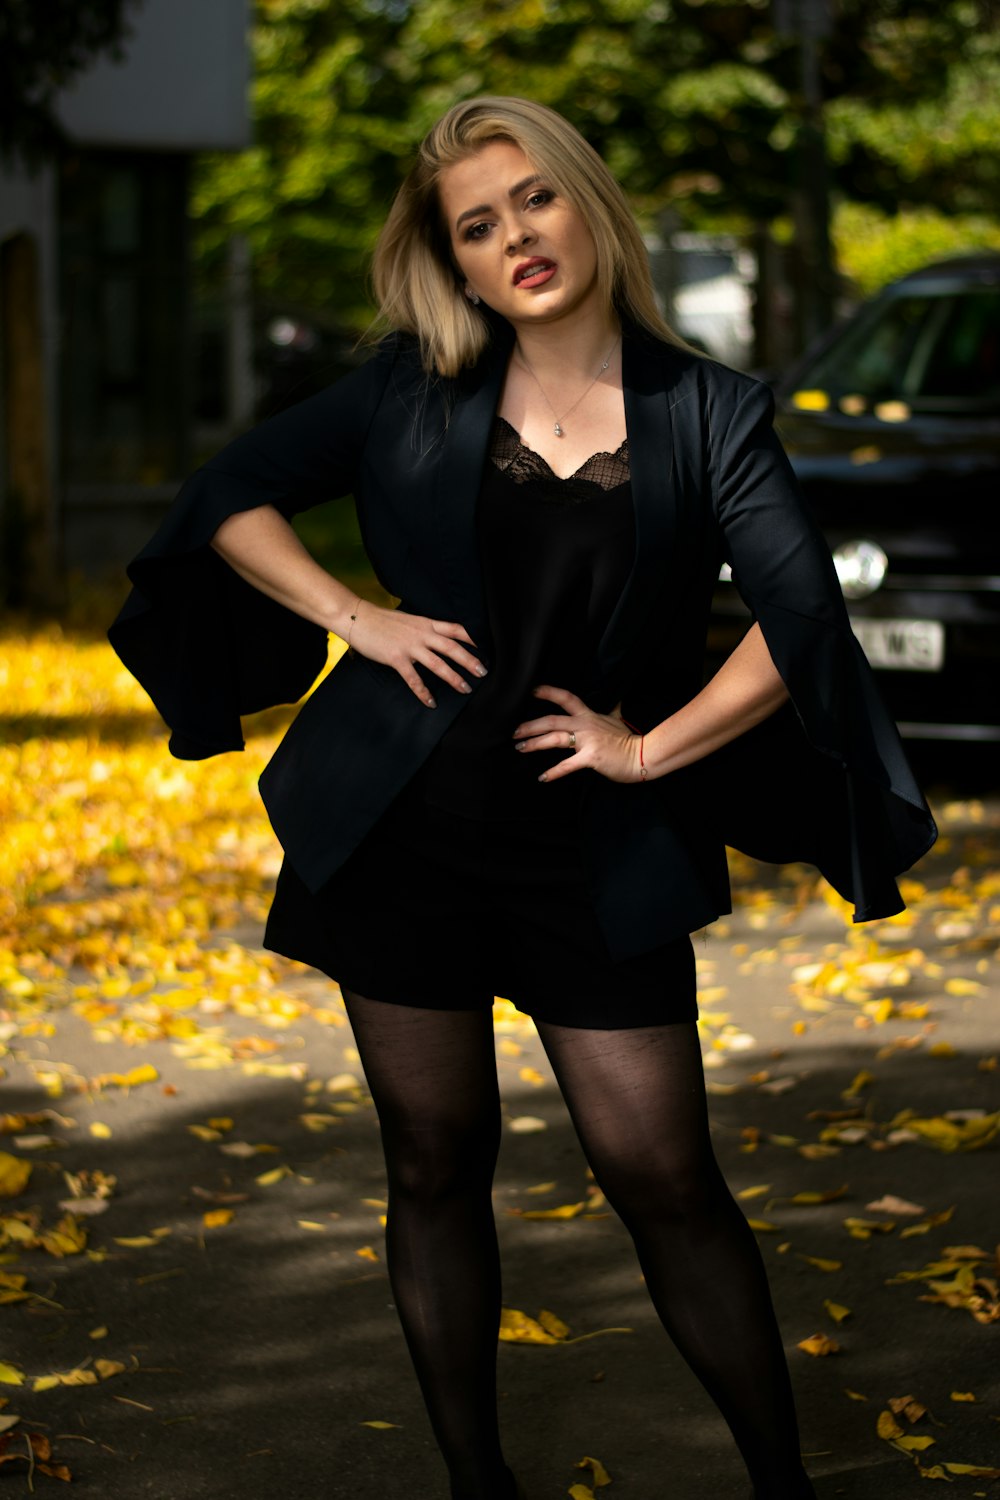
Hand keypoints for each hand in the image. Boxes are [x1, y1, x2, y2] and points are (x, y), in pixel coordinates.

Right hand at [349, 601, 485, 706]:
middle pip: (452, 647)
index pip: (456, 629)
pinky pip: (414, 678)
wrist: (358, 618)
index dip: (472, 638)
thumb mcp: (408, 620)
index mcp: (426, 623)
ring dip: (454, 677)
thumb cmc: (381, 620)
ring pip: (438, 663)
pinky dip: (423, 692)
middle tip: (483, 672)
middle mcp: (422, 634)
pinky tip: (431, 702)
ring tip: (465, 689)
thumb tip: (435, 637)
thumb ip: (423, 628)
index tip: (486, 647)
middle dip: (470, 660)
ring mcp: (410, 646)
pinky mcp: (396, 658)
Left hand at [513, 686, 642, 782]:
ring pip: (555, 738)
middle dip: (530, 726)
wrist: (642, 755)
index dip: (549, 692)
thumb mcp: (618, 719)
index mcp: (589, 715)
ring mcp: (587, 740)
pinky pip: (567, 765)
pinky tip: (542, 777)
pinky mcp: (590, 757)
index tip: (533, 690)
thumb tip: (617, 699)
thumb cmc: (628, 740)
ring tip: (521, 748)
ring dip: (535, 744)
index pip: (567, 698)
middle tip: (514, 732)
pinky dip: (554, 772)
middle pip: (552, 720)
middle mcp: (585, 725)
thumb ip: (613, 709)